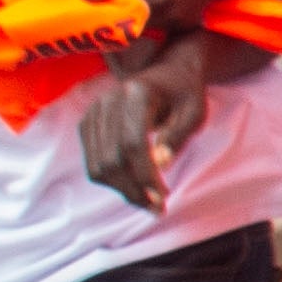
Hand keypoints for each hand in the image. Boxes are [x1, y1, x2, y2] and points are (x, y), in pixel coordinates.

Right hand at [73, 33, 216, 208]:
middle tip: (158, 207)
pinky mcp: (87, 124)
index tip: (162, 198)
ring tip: (148, 202)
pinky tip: (135, 186)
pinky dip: (112, 181)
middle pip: (112, 158)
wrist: (165, 73)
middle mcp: (107, 101)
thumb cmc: (184, 94)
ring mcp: (93, 112)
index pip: (133, 142)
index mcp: (136, 92)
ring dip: (123, 190)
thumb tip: (160, 165)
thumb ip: (178, 136)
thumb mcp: (195, 112)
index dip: (145, 174)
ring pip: (98, 165)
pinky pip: (93, 163)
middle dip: (134, 189)